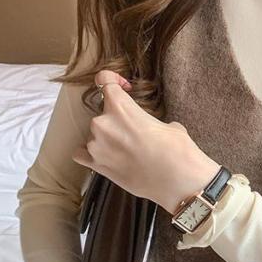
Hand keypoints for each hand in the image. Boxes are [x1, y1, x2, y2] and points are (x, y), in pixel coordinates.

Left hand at [71, 69, 220, 212]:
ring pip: (95, 134)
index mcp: (121, 108)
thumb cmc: (178, 151)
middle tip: (135, 130)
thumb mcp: (167, 125)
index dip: (113, 80)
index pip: (104, 80)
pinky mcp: (97, 166)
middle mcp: (103, 124)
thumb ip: (147, 120)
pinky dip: (91, 153)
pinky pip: (82, 154)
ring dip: (108, 138)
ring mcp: (97, 146)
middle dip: (117, 119)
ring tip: (128, 149)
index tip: (122, 88)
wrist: (180, 181)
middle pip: (102, 113)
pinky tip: (106, 155)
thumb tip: (146, 127)